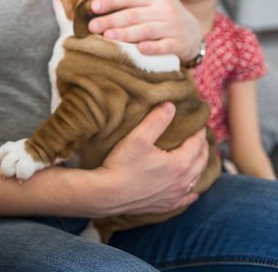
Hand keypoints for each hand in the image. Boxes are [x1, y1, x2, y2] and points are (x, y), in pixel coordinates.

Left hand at [88, 0, 201, 61]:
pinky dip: (152, 48)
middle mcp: (166, 10)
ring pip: (146, 30)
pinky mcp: (178, 44)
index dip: (111, 1)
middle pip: (134, 15)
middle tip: (92, 26)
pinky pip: (164, 46)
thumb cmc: (168, 13)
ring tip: (107, 36)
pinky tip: (139, 49)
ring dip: (126, 33)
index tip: (93, 6)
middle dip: (111, 20)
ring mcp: (172, 28)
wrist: (193, 35)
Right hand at [94, 103, 208, 216]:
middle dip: (203, 147)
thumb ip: (156, 120)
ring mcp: (175, 195)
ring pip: (196, 179)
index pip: (197, 143)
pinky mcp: (166, 205)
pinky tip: (192, 192)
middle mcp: (182, 181)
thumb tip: (170, 105)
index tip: (199, 124)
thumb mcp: (138, 137)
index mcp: (180, 163)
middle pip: (201, 161)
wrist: (108, 194)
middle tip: (201, 137)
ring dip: (200, 167)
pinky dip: (192, 192)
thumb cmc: (122, 164)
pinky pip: (186, 199)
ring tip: (198, 158)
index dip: (199, 132)